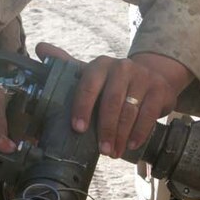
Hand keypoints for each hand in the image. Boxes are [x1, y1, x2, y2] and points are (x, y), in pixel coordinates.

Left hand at [36, 42, 192, 158]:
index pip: (89, 85)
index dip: (82, 107)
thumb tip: (40, 48)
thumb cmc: (113, 82)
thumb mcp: (91, 74)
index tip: (78, 128)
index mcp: (101, 65)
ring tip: (113, 152)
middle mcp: (122, 67)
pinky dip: (139, 133)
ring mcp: (142, 77)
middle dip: (105, 128)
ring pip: (130, 110)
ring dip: (121, 135)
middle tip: (101, 149)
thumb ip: (66, 64)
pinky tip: (131, 145)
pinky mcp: (159, 89)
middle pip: (111, 101)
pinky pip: (148, 115)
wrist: (152, 76)